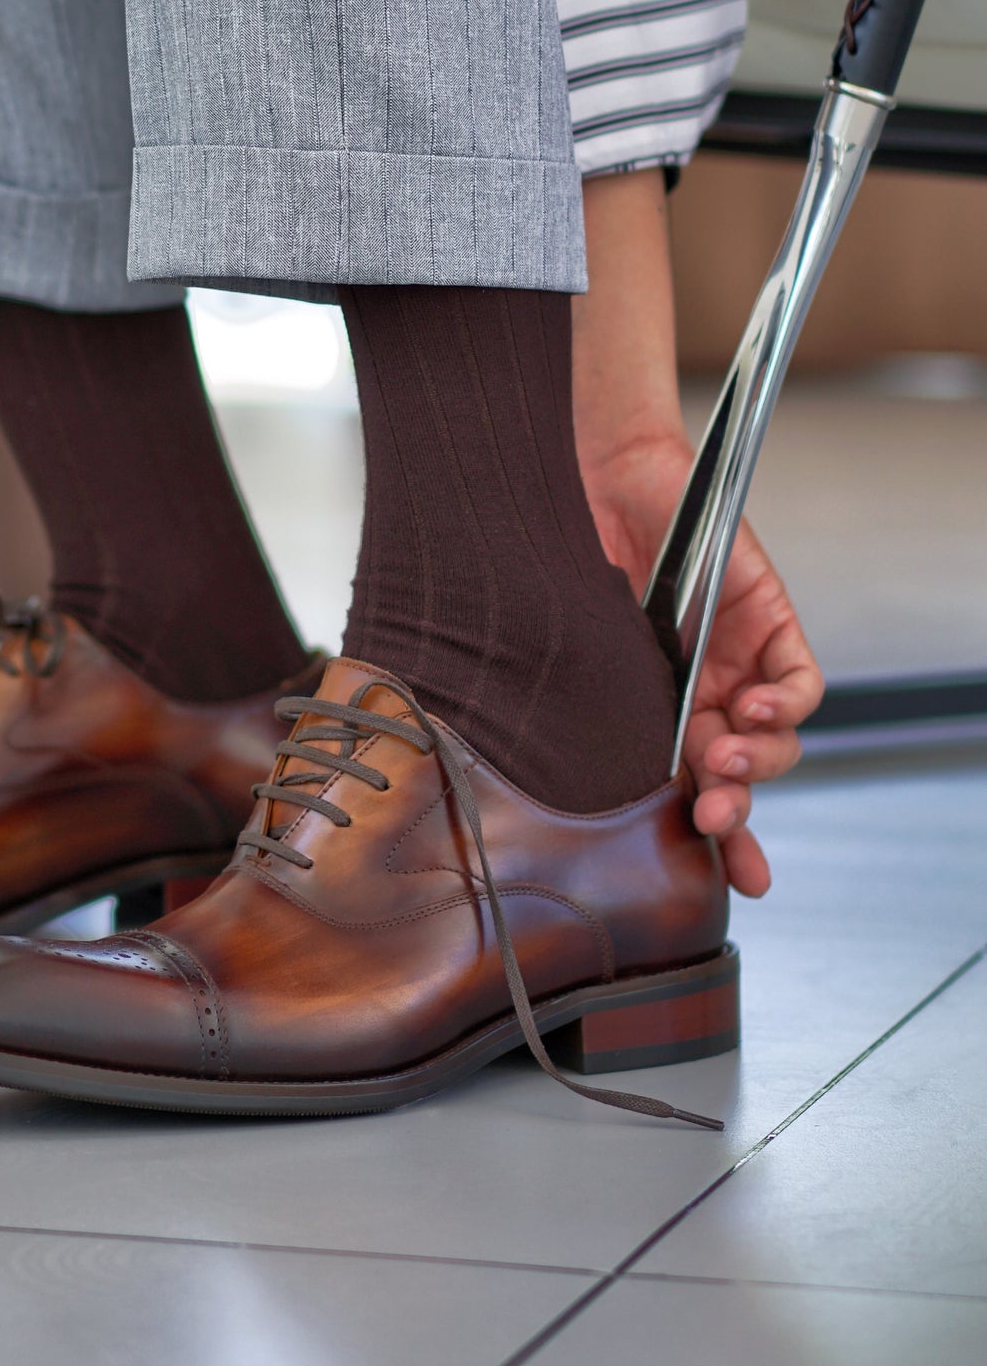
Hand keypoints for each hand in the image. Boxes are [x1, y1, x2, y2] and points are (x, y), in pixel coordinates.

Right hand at [580, 430, 824, 898]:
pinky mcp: (769, 620)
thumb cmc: (565, 557)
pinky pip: (801, 681)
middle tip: (712, 821)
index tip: (733, 888)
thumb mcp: (572, 651)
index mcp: (656, 714)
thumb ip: (589, 710)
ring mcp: (739, 660)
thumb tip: (574, 783)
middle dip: (734, 809)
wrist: (594, 476)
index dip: (720, 846)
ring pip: (776, 737)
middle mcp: (703, 694)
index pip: (693, 790)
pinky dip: (786, 703)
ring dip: (758, 761)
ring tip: (729, 761)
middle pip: (740, 775)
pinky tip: (754, 705)